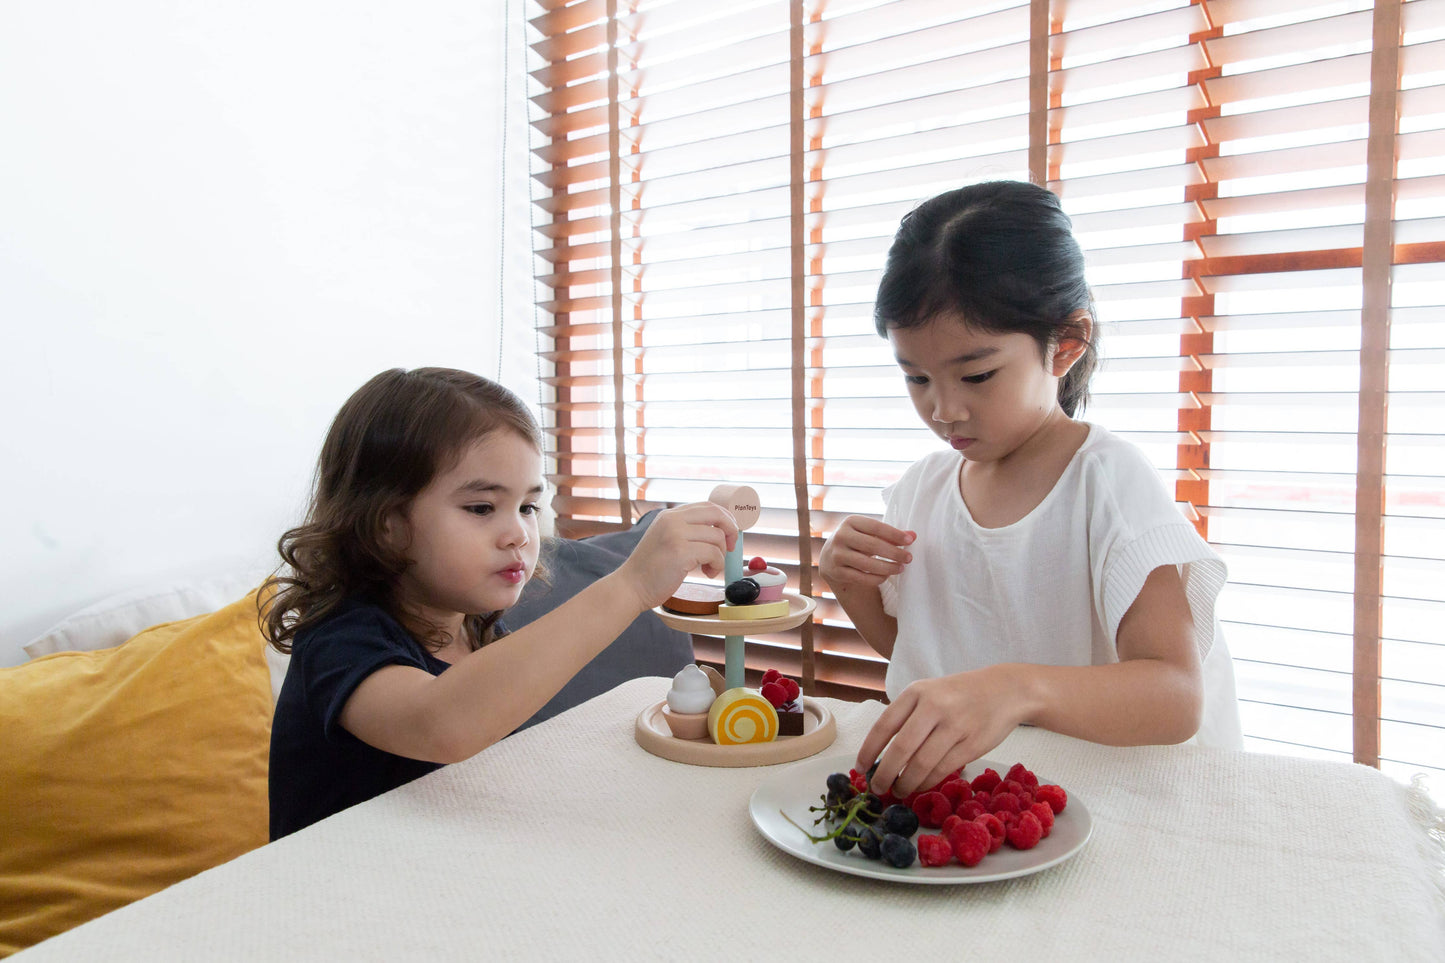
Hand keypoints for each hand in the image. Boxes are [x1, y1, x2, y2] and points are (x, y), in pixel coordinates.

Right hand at [614, 503, 737, 611]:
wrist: (631, 587)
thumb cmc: (651, 569)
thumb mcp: (666, 539)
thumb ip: (685, 531)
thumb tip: (720, 531)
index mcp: (670, 515)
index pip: (707, 506)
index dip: (725, 517)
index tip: (730, 533)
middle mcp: (672, 520)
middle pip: (716, 513)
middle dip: (731, 530)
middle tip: (731, 548)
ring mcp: (676, 534)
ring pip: (717, 537)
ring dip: (720, 555)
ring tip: (710, 568)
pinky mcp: (680, 552)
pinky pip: (713, 553)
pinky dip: (717, 565)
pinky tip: (707, 573)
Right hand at [819, 516, 914, 588]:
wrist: (830, 556)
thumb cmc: (857, 541)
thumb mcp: (869, 533)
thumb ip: (890, 534)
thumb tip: (913, 535)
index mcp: (850, 521)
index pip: (876, 527)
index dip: (894, 534)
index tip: (910, 541)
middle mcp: (841, 536)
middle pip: (872, 545)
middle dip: (893, 553)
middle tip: (909, 558)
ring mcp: (837, 555)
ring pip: (866, 564)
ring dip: (887, 567)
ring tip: (901, 568)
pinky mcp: (836, 571)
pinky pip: (860, 578)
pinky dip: (876, 578)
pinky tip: (886, 576)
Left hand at [855, 668, 1024, 796]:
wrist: (1005, 690)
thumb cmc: (959, 695)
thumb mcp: (929, 692)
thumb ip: (907, 717)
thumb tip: (879, 755)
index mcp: (917, 692)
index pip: (884, 725)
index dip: (869, 750)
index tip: (860, 768)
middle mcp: (934, 706)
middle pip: (901, 748)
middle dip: (885, 774)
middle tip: (877, 788)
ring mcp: (955, 725)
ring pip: (922, 764)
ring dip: (906, 783)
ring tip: (899, 791)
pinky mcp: (972, 743)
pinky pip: (942, 770)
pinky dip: (927, 783)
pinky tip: (920, 786)